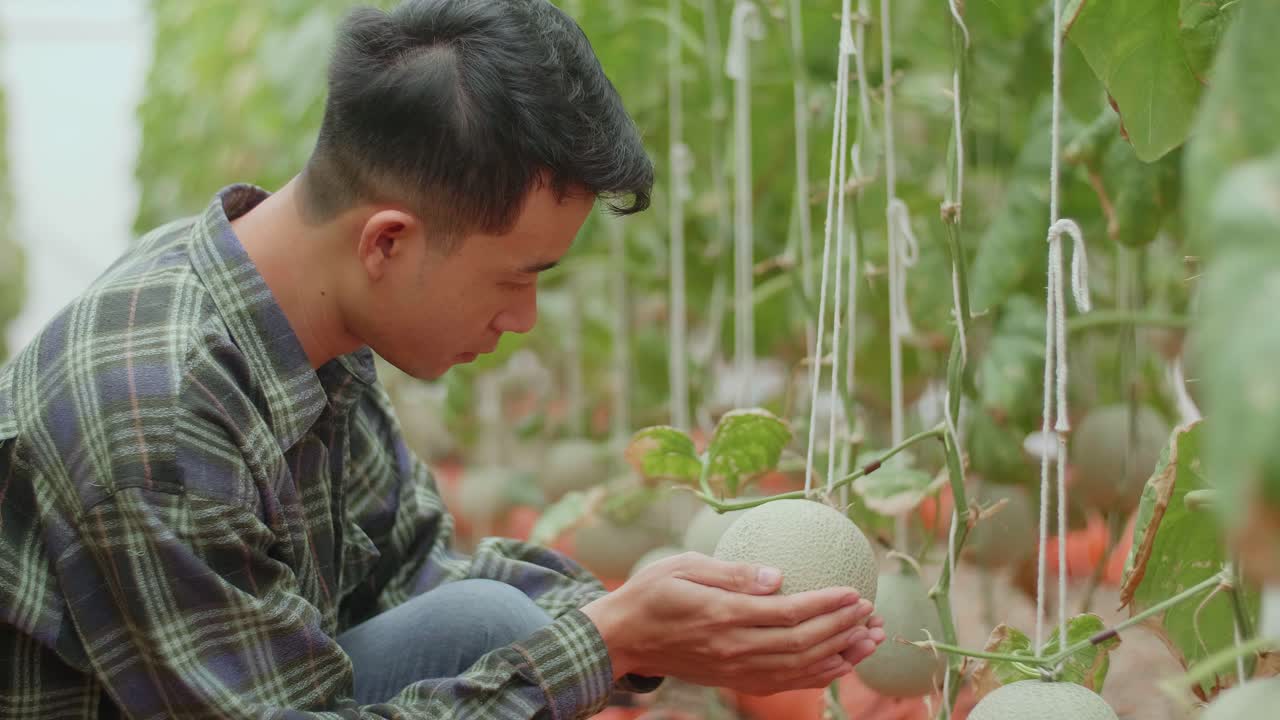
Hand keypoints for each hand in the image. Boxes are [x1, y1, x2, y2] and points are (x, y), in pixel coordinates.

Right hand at [580, 552, 885, 695]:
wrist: (622, 639)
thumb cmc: (650, 593)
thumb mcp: (683, 567)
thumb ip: (731, 572)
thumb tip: (776, 575)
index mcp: (723, 617)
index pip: (788, 614)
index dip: (826, 605)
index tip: (854, 592)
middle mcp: (734, 649)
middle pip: (802, 644)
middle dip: (843, 629)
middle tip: (871, 611)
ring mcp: (735, 670)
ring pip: (800, 668)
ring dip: (840, 654)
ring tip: (871, 639)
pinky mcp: (734, 680)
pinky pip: (784, 682)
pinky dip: (817, 675)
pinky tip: (839, 663)